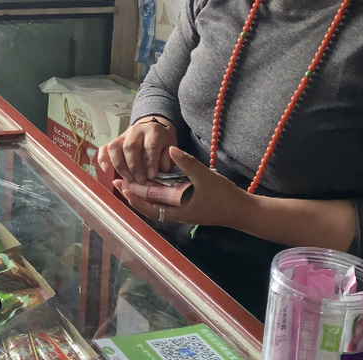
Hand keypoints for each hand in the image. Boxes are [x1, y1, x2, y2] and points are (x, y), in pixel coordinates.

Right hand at [97, 116, 177, 184]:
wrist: (154, 130)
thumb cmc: (162, 143)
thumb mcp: (171, 147)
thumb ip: (167, 158)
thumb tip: (162, 169)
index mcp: (153, 131)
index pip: (150, 146)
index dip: (150, 163)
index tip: (152, 177)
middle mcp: (136, 131)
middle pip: (130, 147)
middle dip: (134, 167)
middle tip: (140, 181)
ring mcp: (123, 135)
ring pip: (115, 148)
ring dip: (120, 166)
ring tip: (128, 179)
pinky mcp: (115, 141)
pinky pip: (104, 148)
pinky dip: (103, 159)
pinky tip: (106, 170)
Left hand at [113, 147, 252, 226]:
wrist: (242, 210)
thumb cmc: (223, 196)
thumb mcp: (205, 177)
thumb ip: (187, 163)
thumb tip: (170, 149)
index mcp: (178, 211)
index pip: (149, 206)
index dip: (135, 196)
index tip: (123, 185)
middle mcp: (177, 213)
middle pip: (150, 206)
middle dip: (135, 194)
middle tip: (120, 181)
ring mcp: (183, 211)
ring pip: (157, 204)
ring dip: (144, 194)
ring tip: (132, 181)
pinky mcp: (189, 206)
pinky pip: (167, 202)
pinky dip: (157, 193)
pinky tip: (154, 183)